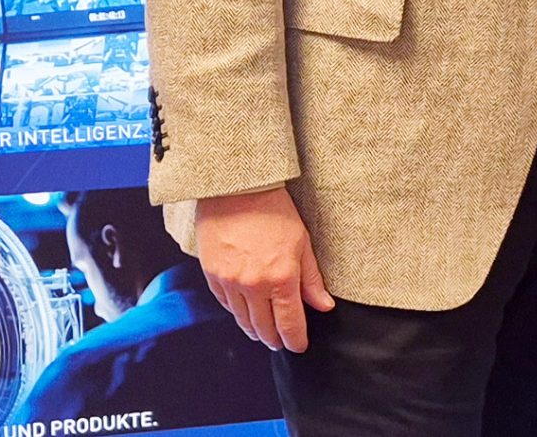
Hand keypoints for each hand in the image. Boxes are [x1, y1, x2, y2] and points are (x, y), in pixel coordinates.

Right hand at [195, 185, 333, 350]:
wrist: (236, 190)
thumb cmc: (275, 211)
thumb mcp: (302, 242)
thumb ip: (311, 279)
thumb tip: (323, 306)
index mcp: (281, 278)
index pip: (289, 322)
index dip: (295, 339)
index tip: (299, 347)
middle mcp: (253, 286)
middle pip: (264, 327)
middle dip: (275, 339)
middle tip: (282, 344)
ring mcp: (230, 282)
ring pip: (243, 320)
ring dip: (255, 331)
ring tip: (264, 335)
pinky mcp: (212, 276)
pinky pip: (226, 305)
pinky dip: (237, 313)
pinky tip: (244, 315)